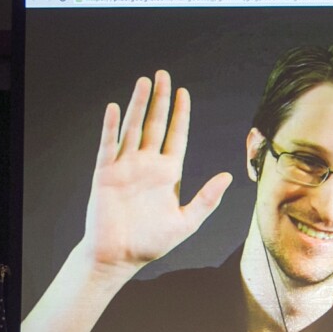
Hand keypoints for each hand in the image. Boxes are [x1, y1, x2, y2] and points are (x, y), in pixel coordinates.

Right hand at [81, 70, 232, 276]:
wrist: (118, 257)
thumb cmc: (151, 243)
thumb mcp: (186, 222)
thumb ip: (206, 199)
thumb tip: (227, 177)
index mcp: (168, 173)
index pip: (177, 135)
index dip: (180, 114)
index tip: (184, 93)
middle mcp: (147, 165)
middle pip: (155, 124)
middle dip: (160, 100)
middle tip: (163, 74)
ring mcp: (125, 167)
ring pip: (133, 128)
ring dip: (137, 105)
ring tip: (143, 82)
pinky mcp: (105, 174)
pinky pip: (108, 145)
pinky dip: (110, 127)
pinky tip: (114, 108)